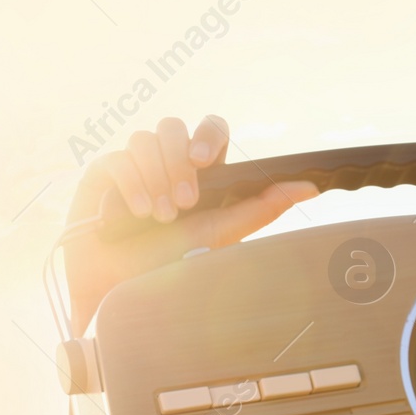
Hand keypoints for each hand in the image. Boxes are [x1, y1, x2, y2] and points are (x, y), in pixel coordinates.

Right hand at [61, 114, 319, 333]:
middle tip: (184, 204)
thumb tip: (311, 187)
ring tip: (160, 216)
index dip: (207, 133)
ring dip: (156, 177)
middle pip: (174, 126)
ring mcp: (134, 164)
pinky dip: (132, 184)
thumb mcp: (222, 233)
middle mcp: (166, 161)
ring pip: (145, 138)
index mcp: (199, 172)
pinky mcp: (104, 172)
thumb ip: (264, 208)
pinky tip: (138, 212)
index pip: (210, 128)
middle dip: (179, 163)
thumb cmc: (173, 262)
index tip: (203, 160)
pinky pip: (119, 158)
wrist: (122, 288)